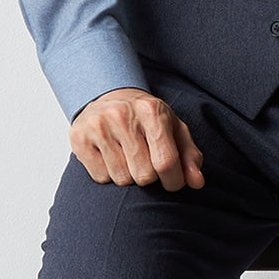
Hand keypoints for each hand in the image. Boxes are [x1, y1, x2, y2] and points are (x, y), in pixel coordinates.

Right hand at [70, 87, 204, 190]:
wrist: (108, 96)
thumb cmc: (146, 118)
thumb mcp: (173, 128)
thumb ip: (189, 155)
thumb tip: (197, 183)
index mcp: (152, 110)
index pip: (166, 161)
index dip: (173, 181)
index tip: (173, 182)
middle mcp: (124, 115)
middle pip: (144, 175)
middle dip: (150, 177)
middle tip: (146, 161)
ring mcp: (99, 126)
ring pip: (122, 179)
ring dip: (128, 176)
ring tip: (128, 156)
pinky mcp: (80, 138)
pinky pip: (101, 178)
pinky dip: (108, 174)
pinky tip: (110, 156)